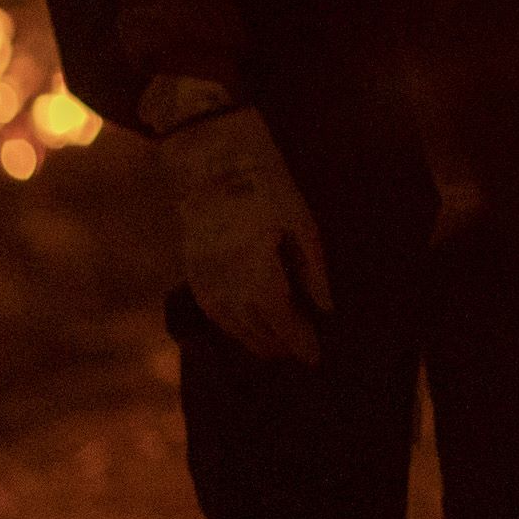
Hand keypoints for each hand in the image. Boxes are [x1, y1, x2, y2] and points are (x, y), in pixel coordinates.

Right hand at [157, 105, 331, 364]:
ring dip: (256, 341)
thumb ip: (314, 270)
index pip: (281, 320)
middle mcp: (226, 283)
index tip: (317, 357)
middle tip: (303, 354)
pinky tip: (247, 329)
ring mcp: (204, 279)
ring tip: (279, 349)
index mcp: (257, 270)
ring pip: (231, 326)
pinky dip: (232, 326)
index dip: (300, 342)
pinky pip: (212, 312)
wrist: (213, 161)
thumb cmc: (268, 187)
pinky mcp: (192, 271)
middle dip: (280, 345)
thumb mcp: (302, 223)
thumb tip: (326, 309)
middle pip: (255, 329)